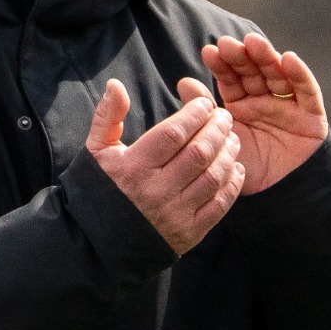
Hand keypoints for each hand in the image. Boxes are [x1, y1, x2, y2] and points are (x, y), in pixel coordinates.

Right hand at [86, 78, 244, 254]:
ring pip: (213, 177)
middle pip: (199, 152)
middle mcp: (156, 191)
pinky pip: (218, 206)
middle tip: (224, 117)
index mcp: (134, 167)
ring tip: (232, 138)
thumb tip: (116, 85)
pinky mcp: (187, 234)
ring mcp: (174, 214)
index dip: (195, 114)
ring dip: (228, 153)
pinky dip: (232, 184)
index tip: (205, 104)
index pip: (174, 133)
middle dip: (217, 129)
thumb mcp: (96, 152)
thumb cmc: (98, 191)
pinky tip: (235, 168)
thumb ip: (107, 117)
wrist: (96, 244)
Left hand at [200, 33, 328, 193]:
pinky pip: (307, 91)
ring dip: (267, 58)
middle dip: (242, 57)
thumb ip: (205, 113)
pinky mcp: (312, 114)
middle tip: (228, 44)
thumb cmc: (247, 170)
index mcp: (241, 104)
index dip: (222, 65)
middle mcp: (264, 99)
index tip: (209, 52)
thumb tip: (183, 82)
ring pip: (278, 75)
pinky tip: (288, 59)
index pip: (231, 79)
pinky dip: (299, 74)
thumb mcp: (222, 141)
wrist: (277, 196)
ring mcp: (288, 104)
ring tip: (254, 43)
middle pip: (254, 72)